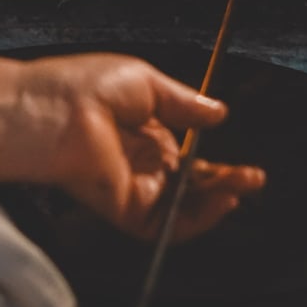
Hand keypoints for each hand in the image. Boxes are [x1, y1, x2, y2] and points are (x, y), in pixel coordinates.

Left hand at [13, 53, 264, 240]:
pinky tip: (220, 201)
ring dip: (217, 201)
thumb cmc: (86, 85)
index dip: (216, 162)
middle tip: (254, 178)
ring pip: (184, 207)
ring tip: (243, 186)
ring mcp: (134, 187)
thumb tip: (218, 111)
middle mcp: (140, 164)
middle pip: (192, 186)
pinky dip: (196, 219)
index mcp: (144, 132)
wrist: (52, 107)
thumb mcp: (148, 83)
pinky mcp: (125, 208)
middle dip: (225, 182)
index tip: (242, 160)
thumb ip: (185, 103)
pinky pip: (165, 224)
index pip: (188, 158)